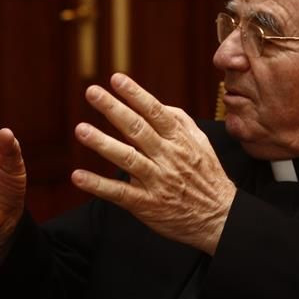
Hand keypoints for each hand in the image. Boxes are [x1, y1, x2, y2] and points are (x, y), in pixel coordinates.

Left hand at [72, 74, 235, 254]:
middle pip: (138, 130)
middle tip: (92, 92)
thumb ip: (180, 122)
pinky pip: (120, 193)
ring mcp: (157, 181)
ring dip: (102, 144)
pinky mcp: (147, 204)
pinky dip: (98, 185)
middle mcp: (168, 158)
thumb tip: (157, 104)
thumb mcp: (202, 144)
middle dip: (114, 109)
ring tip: (81, 130)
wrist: (220, 218)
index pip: (156, 112)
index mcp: (180, 141)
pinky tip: (78, 176)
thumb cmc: (207, 178)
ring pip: (128, 159)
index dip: (136, 95)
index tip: (116, 79)